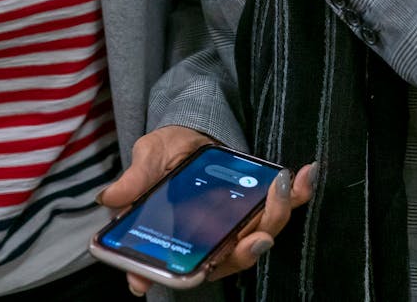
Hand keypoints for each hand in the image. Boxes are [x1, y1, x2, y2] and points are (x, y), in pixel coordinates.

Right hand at [98, 125, 316, 295]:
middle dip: (248, 250)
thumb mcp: (149, 158)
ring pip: (262, 235)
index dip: (172, 278)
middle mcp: (212, 241)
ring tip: (282, 186)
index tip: (159, 280)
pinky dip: (299, 192)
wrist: (189, 135)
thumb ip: (136, 180)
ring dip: (277, 215)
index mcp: (180, 238)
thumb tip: (111, 198)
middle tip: (257, 236)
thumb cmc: (165, 155)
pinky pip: (283, 206)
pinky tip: (306, 173)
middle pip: (232, 257)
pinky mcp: (259, 205)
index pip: (179, 268)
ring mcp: (238, 226)